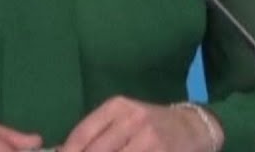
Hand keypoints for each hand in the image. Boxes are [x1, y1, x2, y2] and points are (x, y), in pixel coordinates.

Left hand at [59, 96, 219, 151]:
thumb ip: (95, 134)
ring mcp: (149, 139)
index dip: (69, 150)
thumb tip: (63, 150)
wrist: (191, 127)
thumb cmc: (149, 125)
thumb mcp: (123, 119)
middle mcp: (133, 119)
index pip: (83, 133)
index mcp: (117, 107)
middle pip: (96, 151)